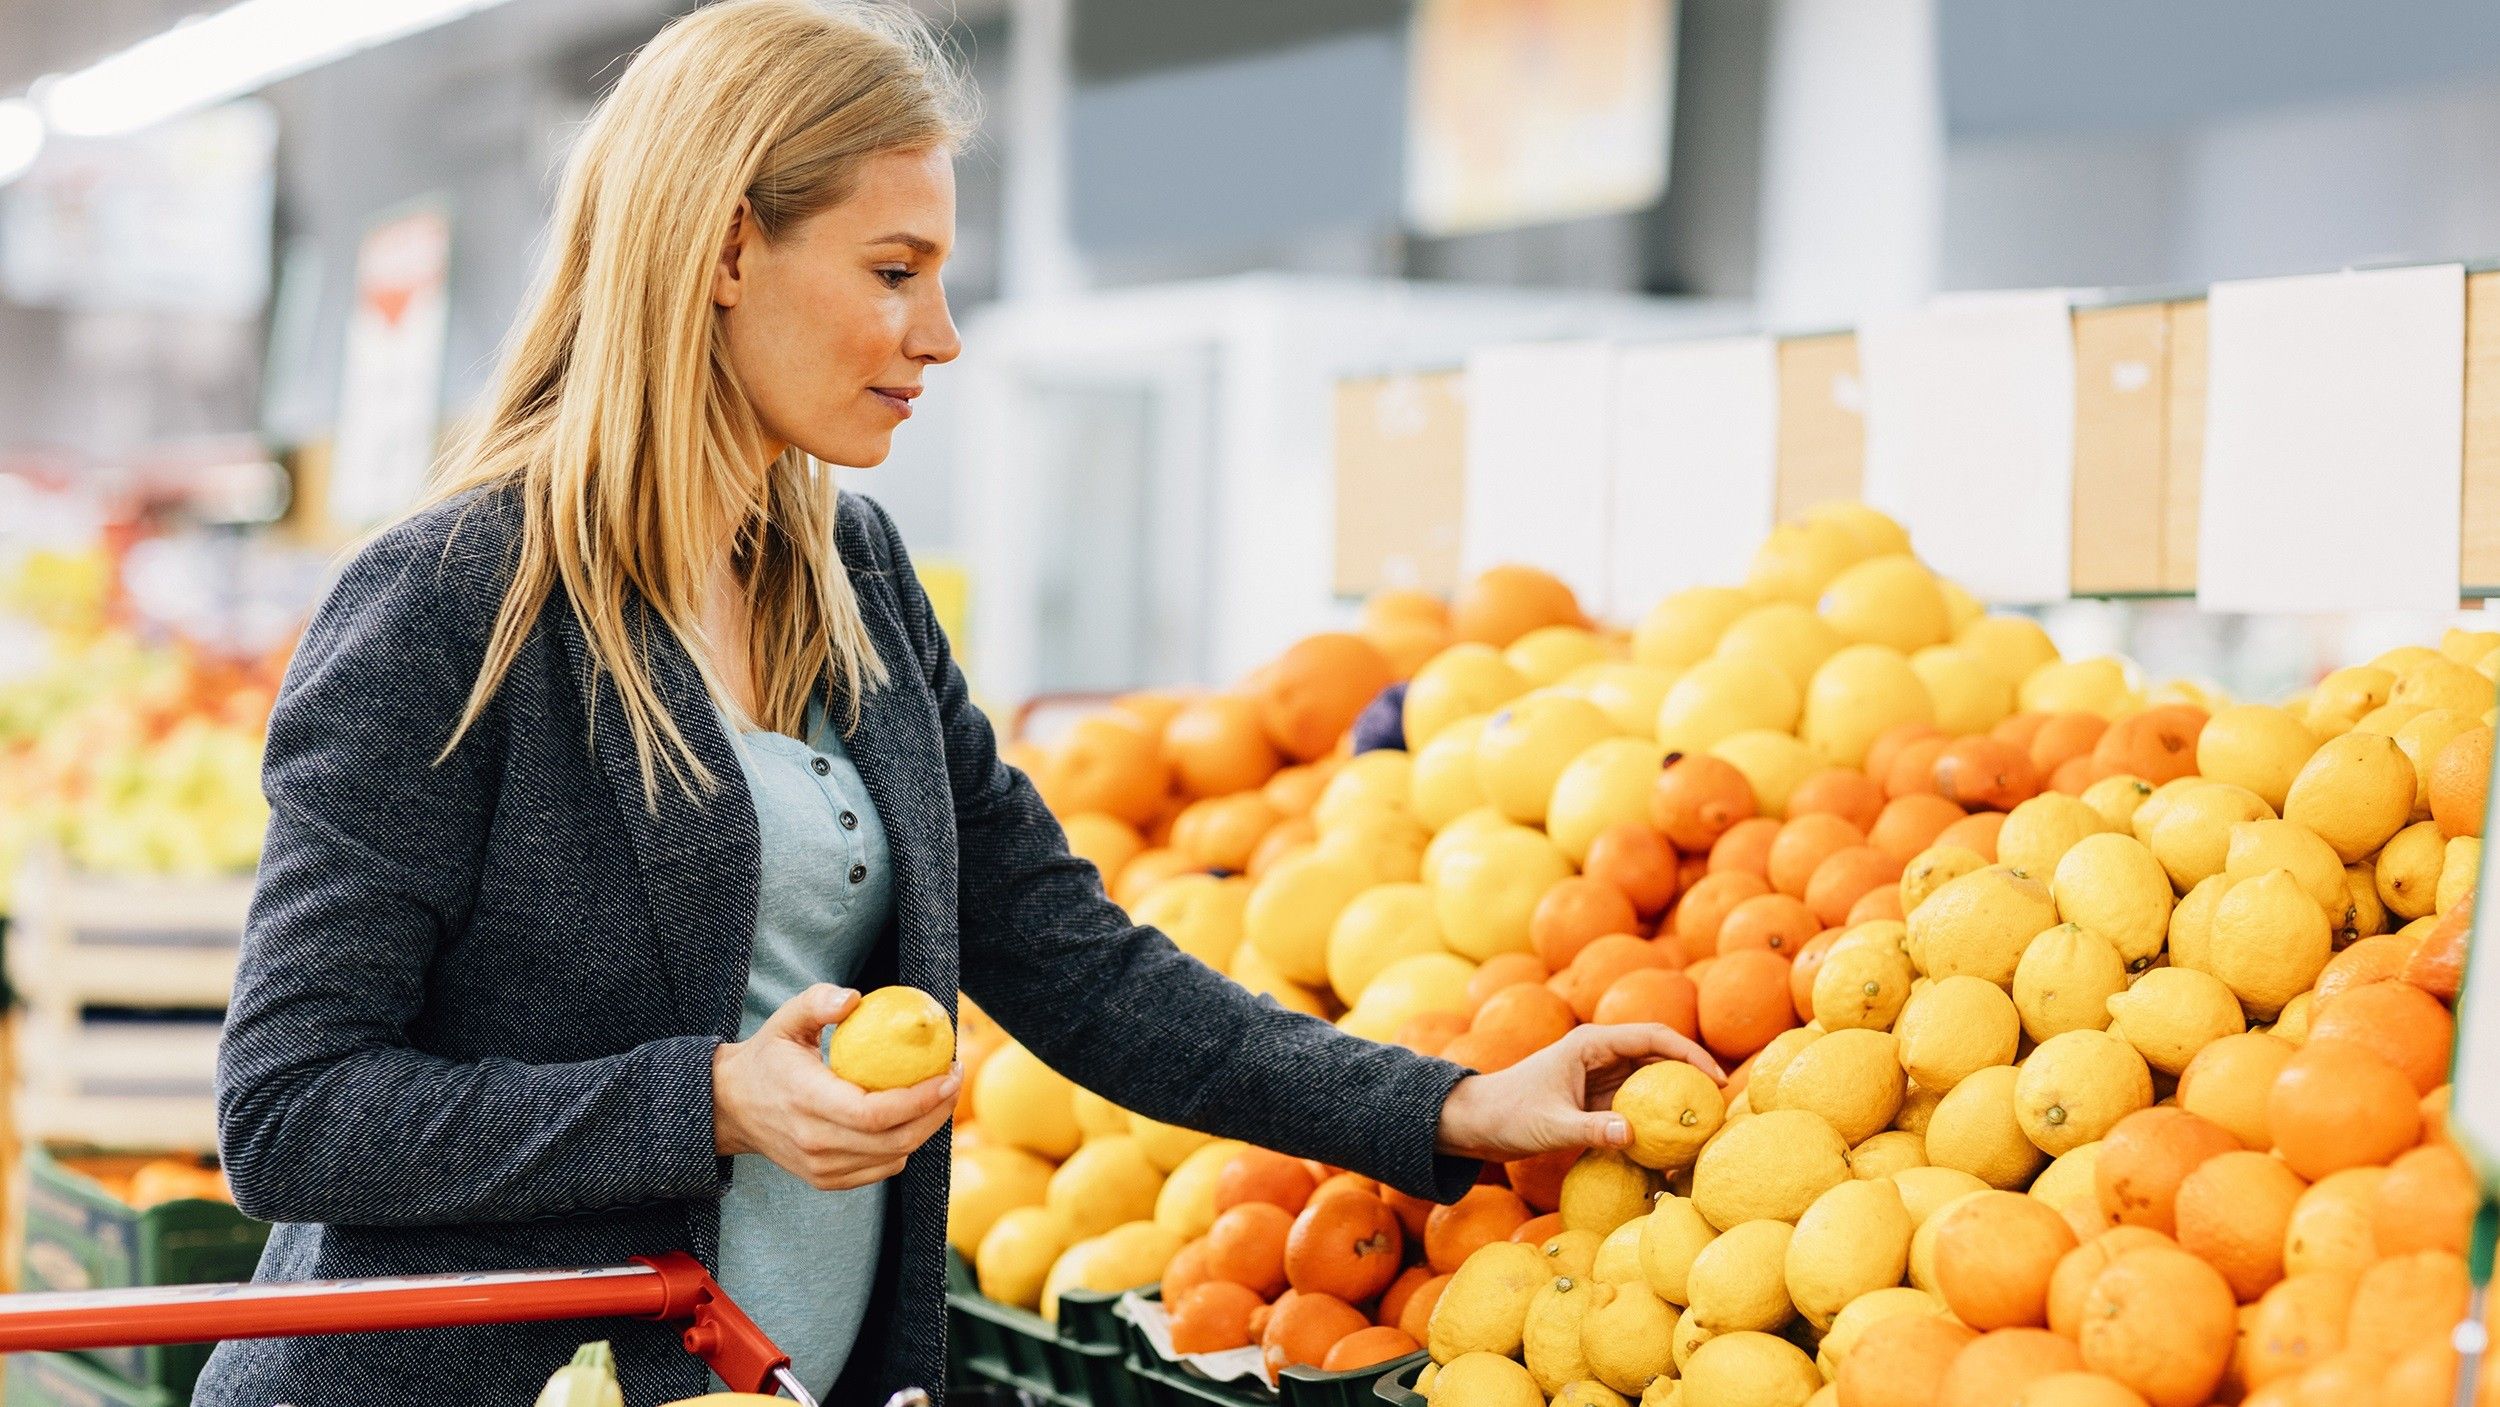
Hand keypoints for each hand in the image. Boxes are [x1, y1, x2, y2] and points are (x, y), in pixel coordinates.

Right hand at [711, 983, 960, 1189]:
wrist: (731, 1108)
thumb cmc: (767, 1057)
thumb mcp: (785, 1020)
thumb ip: (818, 1002)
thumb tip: (856, 999)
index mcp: (807, 1102)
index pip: (875, 1113)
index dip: (920, 1098)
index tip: (948, 1071)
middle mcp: (814, 1143)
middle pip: (894, 1139)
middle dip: (937, 1111)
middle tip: (954, 1077)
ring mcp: (820, 1168)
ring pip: (893, 1158)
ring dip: (927, 1128)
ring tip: (941, 1094)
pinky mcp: (826, 1180)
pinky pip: (881, 1168)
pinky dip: (905, 1145)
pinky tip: (914, 1116)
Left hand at [1433, 1023, 1724, 1162]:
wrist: (1476, 1122)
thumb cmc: (1508, 1116)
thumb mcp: (1550, 1126)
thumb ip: (1591, 1129)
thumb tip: (1632, 1134)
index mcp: (1591, 1044)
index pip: (1653, 1037)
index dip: (1690, 1053)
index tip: (1716, 1079)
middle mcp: (1599, 1054)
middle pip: (1658, 1055)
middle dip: (1691, 1074)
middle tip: (1722, 1105)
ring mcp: (1598, 1075)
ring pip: (1649, 1079)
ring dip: (1675, 1095)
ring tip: (1706, 1122)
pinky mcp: (1594, 1098)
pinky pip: (1634, 1102)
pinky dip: (1655, 1116)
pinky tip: (1672, 1140)